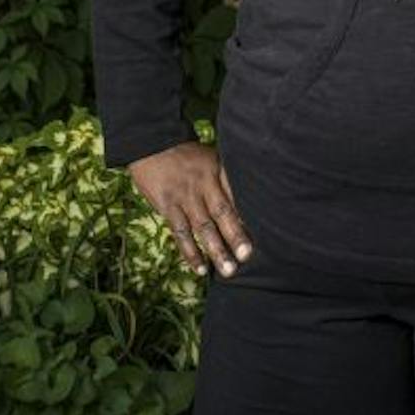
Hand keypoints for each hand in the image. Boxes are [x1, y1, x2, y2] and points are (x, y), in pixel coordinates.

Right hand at [126, 139, 253, 279]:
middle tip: (247, 256)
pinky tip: (200, 269)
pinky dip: (190, 252)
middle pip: (223, 212)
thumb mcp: (210, 158)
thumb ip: (225, 180)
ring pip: (203, 227)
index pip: (237, 194)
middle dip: (236, 236)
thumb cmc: (185, 155)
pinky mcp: (168, 206)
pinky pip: (180, 232)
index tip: (264, 232)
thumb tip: (246, 207)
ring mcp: (185, 196)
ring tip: (229, 271)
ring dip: (216, 250)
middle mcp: (203, 183)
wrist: (151, 144)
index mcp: (217, 169)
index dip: (249, 213)